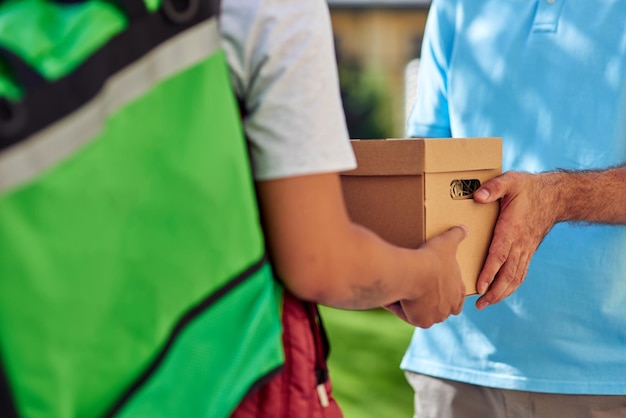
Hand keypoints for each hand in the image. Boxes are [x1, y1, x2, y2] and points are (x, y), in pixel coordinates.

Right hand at [384, 225, 467, 327]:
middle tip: (413, 287)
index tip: (429, 285)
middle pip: (437, 309)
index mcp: (458, 293)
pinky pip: (407, 315)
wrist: (415, 272)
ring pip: (421, 312)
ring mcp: (436, 316)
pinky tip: (390, 294)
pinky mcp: (421, 322)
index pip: (455, 301)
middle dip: (426, 302)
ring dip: (411, 305)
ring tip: (399, 289)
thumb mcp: (446, 243)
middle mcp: (449, 308)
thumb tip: (465, 227)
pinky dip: (398, 306)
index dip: (442, 293)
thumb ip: (456, 235)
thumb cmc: (432, 258)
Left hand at [472, 171, 556, 308]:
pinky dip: (511, 286)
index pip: (499, 255)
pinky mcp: (528, 251)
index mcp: (511, 228)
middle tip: (479, 304)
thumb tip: (478, 197)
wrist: (555, 196)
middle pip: (508, 273)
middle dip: (494, 291)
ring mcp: (526, 249)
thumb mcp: (510, 181)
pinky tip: (501, 293)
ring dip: (501, 292)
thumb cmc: (527, 188)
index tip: (479, 286)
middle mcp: (520, 243)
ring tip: (486, 304)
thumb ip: (493, 188)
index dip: (489, 272)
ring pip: (515, 277)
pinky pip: (521, 273)